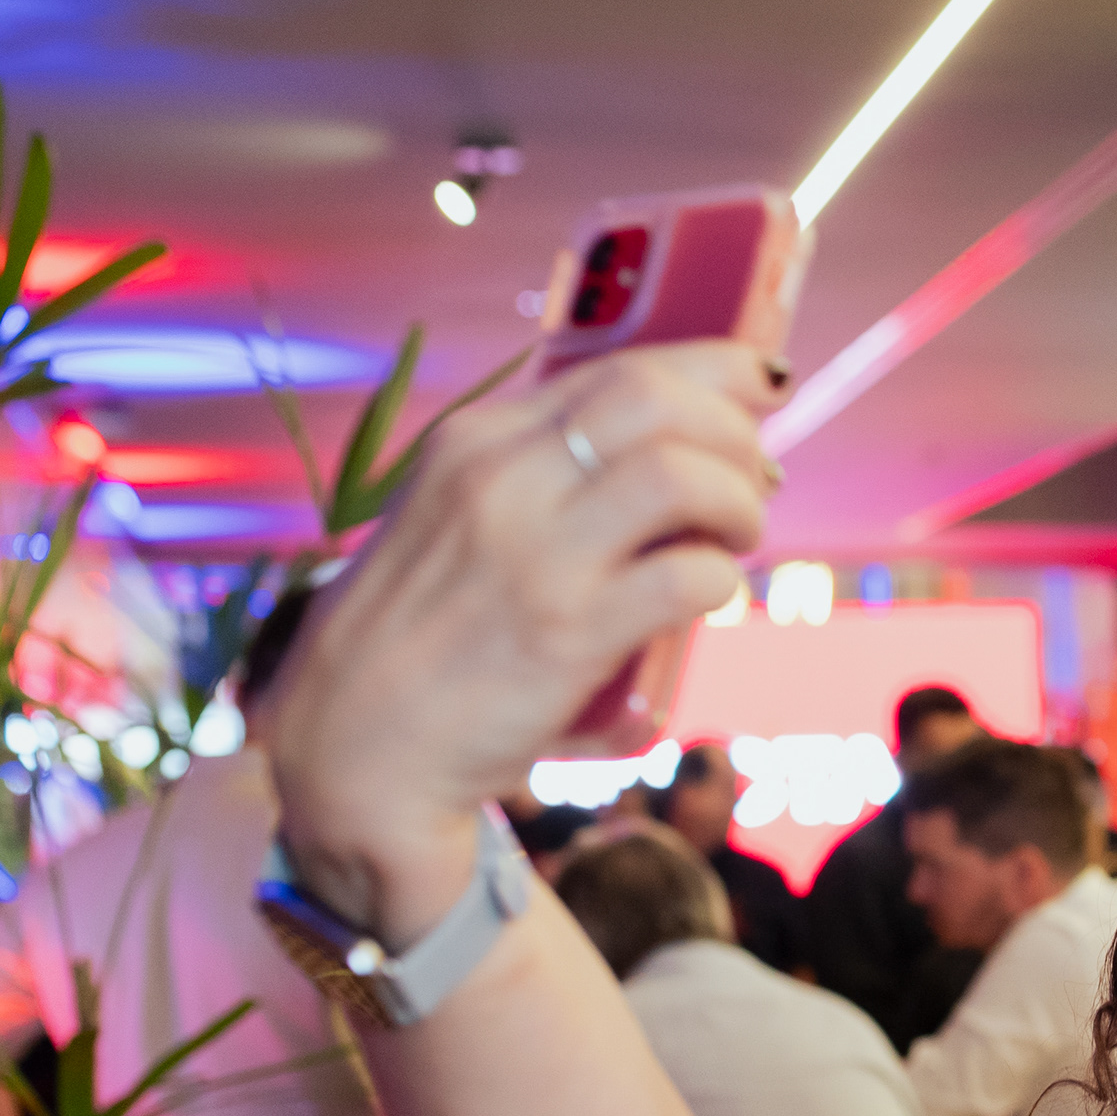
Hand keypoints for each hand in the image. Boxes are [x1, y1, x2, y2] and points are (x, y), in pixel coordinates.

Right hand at [261, 340, 778, 947]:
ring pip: (682, 474)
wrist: (355, 746)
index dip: (714, 372)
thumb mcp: (458, 519)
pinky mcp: (565, 633)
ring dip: (739, 502)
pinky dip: (721, 581)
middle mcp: (501, 477)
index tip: (761, 391)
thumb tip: (668, 451)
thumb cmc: (424, 638)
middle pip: (658, 398)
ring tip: (736, 542)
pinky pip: (685, 576)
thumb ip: (543, 479)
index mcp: (477, 440)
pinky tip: (711, 598)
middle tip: (757, 482)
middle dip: (736, 431)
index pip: (619, 369)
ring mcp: (533, 552)